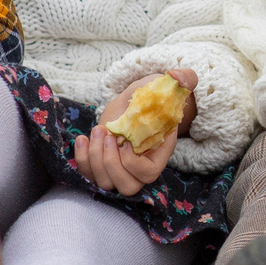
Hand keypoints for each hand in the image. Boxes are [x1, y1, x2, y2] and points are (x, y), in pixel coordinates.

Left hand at [74, 68, 199, 196]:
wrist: (133, 102)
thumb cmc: (152, 96)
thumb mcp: (167, 85)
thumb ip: (183, 79)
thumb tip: (179, 78)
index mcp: (158, 154)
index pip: (148, 174)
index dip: (133, 163)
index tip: (126, 141)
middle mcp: (139, 168)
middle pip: (127, 187)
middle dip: (111, 164)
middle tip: (107, 136)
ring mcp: (119, 170)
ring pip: (105, 183)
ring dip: (95, 159)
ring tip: (97, 131)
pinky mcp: (101, 166)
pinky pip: (88, 175)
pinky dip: (82, 160)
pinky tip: (83, 138)